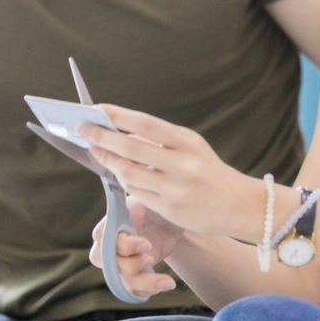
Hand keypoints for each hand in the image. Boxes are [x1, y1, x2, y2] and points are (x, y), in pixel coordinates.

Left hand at [80, 106, 263, 240]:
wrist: (236, 204)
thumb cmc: (206, 171)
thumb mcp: (189, 147)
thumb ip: (159, 141)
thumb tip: (121, 132)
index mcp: (187, 142)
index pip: (146, 124)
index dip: (118, 116)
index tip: (96, 110)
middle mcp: (182, 164)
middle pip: (132, 149)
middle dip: (102, 138)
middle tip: (83, 129)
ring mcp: (176, 189)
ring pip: (129, 174)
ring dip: (109, 162)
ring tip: (98, 151)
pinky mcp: (171, 210)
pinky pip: (138, 194)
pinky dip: (124, 182)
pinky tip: (118, 174)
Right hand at [89, 197, 182, 298]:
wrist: (172, 217)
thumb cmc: (157, 201)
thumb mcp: (148, 197)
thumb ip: (138, 198)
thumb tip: (135, 177)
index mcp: (112, 222)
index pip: (102, 238)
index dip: (121, 245)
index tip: (145, 243)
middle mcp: (112, 243)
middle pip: (108, 263)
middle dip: (128, 265)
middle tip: (149, 258)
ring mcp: (122, 260)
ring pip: (122, 280)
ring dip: (143, 282)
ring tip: (165, 281)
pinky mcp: (136, 272)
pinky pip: (133, 289)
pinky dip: (149, 290)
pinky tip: (166, 284)